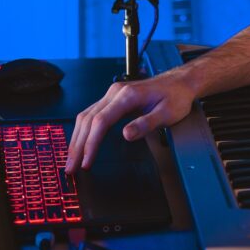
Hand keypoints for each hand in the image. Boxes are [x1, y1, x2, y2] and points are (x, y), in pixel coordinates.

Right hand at [65, 70, 195, 172]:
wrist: (179, 82)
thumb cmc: (175, 97)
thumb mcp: (167, 113)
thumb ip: (146, 124)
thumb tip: (125, 135)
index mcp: (127, 95)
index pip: (101, 121)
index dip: (91, 143)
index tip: (86, 161)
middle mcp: (115, 92)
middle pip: (88, 119)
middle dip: (77, 145)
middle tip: (70, 167)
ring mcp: (112, 94)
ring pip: (86, 116)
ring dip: (77, 139)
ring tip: (71, 160)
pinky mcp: (112, 99)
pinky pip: (91, 114)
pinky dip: (83, 131)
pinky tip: (80, 142)